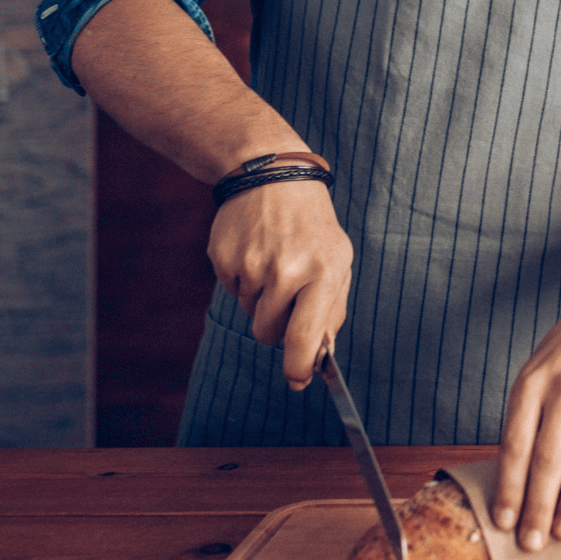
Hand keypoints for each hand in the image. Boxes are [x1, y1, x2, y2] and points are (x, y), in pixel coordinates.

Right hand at [206, 179, 352, 388]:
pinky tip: (256, 251)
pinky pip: (233, 292)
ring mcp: (251, 265)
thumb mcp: (338, 260)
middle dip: (277, 327)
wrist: (272, 177)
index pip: (305, 335)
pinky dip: (244, 280)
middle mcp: (285, 271)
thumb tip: (319, 354)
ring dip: (262, 299)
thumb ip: (332, 309)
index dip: (298, 366)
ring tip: (274, 260)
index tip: (297, 382)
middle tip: (287, 294)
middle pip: (269, 333)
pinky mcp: (222, 259)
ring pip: (251, 313)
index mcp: (322, 271)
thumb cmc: (313, 226)